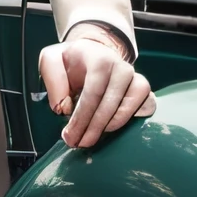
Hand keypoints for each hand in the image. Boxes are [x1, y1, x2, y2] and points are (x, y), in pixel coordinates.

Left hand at [39, 27, 153, 149]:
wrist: (93, 52)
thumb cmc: (71, 61)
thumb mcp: (51, 60)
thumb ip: (53, 81)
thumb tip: (65, 108)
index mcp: (100, 60)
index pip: (93, 93)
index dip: (82, 118)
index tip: (69, 136)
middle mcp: (122, 68)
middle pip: (111, 105)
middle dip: (94, 129)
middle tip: (79, 144)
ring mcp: (137, 78)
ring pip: (131, 108)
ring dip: (111, 127)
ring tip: (92, 136)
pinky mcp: (143, 90)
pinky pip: (145, 108)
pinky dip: (131, 121)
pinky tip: (112, 128)